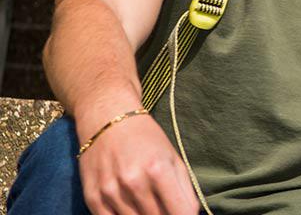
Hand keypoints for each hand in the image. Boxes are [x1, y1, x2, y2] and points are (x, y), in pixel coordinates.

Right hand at [77, 112, 198, 213]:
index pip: (181, 213)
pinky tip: (131, 209)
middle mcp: (134, 182)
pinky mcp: (92, 197)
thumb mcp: (174, 159)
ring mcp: (111, 191)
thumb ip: (185, 190)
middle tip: (166, 208)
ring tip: (148, 205)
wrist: (106, 119)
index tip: (184, 214)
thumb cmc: (146, 139)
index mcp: (159, 170)